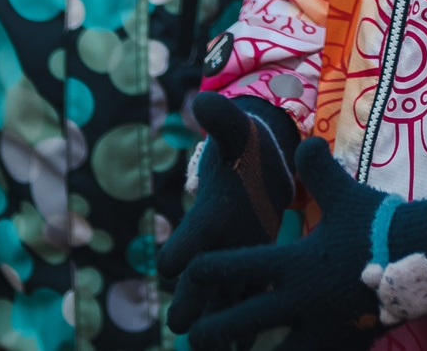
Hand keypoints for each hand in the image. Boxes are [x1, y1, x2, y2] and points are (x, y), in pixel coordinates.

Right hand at [159, 93, 299, 334]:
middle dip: (190, 303)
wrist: (256, 169)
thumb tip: (201, 99)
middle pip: (198, 280)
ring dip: (217, 327)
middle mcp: (215, 245)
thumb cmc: (243, 151)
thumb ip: (222, 121)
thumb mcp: (237, 134)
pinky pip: (248, 302)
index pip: (190, 233)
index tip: (171, 264)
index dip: (182, 246)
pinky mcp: (254, 270)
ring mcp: (233, 261)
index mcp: (210, 214)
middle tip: (182, 326)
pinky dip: (245, 330)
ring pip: (220, 301)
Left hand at [180, 139, 426, 350]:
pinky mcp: (344, 345)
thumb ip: (319, 170)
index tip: (190, 274)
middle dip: (214, 330)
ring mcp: (323, 328)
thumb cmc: (380, 224)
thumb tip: (303, 141)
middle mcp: (302, 299)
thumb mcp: (346, 193)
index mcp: (296, 262)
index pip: (241, 265)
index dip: (210, 269)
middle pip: (245, 320)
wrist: (426, 258)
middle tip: (191, 336)